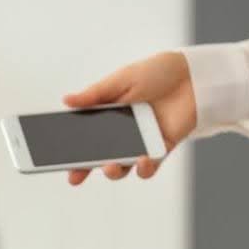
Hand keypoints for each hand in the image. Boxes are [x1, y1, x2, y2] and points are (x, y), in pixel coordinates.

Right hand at [62, 51, 194, 184]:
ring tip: (110, 166)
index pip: (84, 137)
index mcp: (108, 115)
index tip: (54, 161)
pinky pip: (148, 167)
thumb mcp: (121, 79)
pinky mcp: (161, 149)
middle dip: (84, 169)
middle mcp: (122, 133)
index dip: (69, 151)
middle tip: (75, 175)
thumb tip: (66, 101)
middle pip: (97, 157)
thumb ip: (95, 95)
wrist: (194, 75)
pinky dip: (143, 168)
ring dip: (112, 171)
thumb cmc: (158, 72)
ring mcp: (141, 143)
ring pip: (121, 167)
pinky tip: (142, 160)